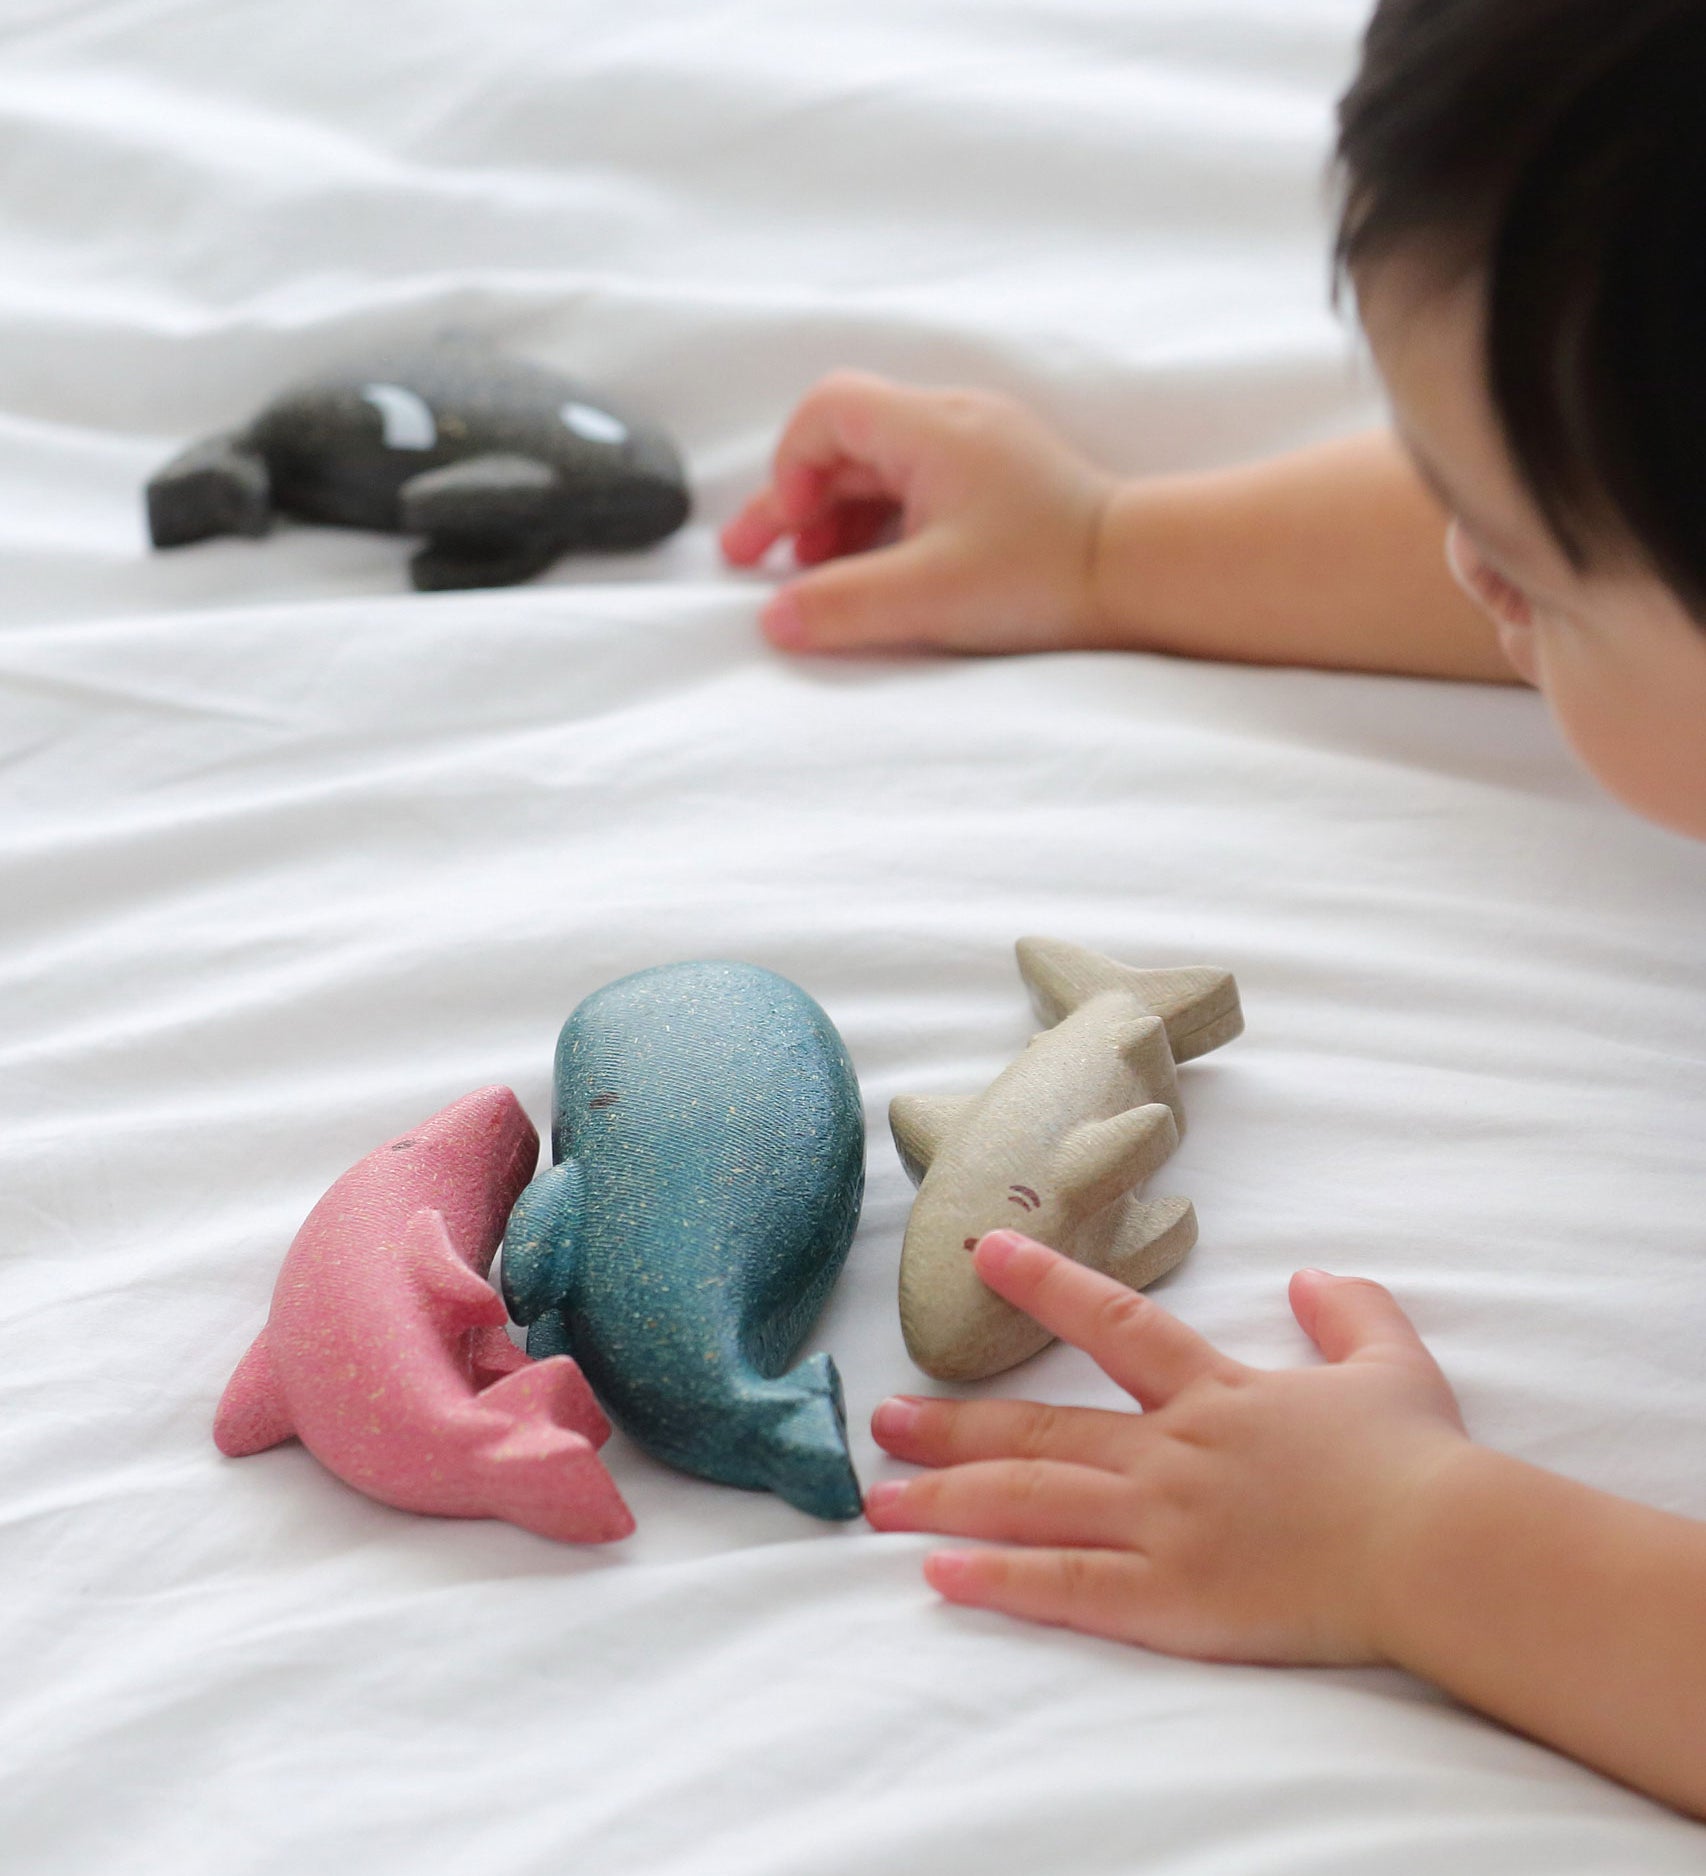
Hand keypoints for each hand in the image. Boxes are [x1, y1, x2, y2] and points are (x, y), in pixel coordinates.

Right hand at [720, 371, 1116, 654]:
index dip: (788, 468)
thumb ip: (842, 606)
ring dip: (835, 518)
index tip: (786, 532)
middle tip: (758, 559)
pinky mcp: (998, 483)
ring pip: (878, 469)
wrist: (1143, 575)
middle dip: (796, 502)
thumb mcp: (929, 596)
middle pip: (844, 443)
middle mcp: (953, 423)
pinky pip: (915, 488)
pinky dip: (879, 525)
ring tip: (813, 574)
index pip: (827, 412)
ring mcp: (979, 450)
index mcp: (931, 428)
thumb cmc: (1047, 574)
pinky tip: (872, 571)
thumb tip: (775, 619)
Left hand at [866, 1230, 1470, 1665]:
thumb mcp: (1391, 1364)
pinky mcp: (1173, 1599)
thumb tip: (1313, 1275)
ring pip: (1032, 1504)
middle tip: (880, 1421)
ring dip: (948, 1499)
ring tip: (879, 1500)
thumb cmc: (1421, 1462)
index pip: (1113, 1321)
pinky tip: (940, 1576)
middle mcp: (1170, 1452)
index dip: (1045, 1285)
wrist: (1443, 1548)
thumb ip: (1347, 1313)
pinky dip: (1000, 1579)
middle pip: (1039, 1431)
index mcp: (1214, 1393)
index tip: (984, 1255)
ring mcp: (1164, 1525)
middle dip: (954, 1425)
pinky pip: (1069, 1586)